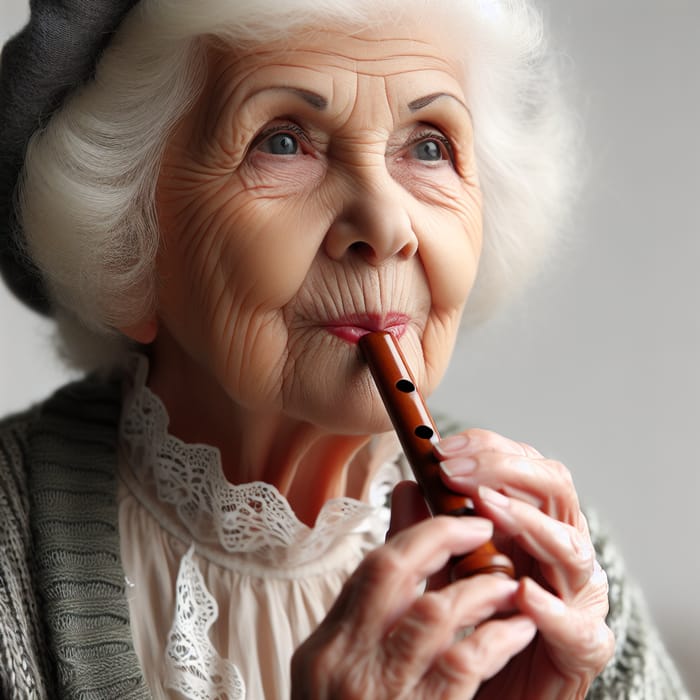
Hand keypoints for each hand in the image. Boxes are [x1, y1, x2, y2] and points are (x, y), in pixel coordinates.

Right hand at [291, 515, 536, 698]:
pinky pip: (465, 663)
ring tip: (509, 582)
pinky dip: (497, 636)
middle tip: (483, 527)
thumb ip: (375, 609)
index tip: (454, 522)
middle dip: (443, 539)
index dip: (417, 535)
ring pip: (437, 614)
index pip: (371, 569)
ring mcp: (383, 692)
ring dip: (480, 589)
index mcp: (325, 649)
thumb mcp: (344, 671)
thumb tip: (405, 526)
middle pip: (395, 573)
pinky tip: (517, 627)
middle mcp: (346, 664)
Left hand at [433, 429, 614, 698]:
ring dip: (527, 523)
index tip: (442, 450)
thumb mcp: (437, 570)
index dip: (487, 449)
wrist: (485, 692)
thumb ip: (424, 531)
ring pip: (571, 546)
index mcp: (530, 521)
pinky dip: (551, 607)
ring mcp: (577, 594)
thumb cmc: (466, 624)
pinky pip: (577, 623)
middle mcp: (559, 547)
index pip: (522, 465)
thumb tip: (407, 485)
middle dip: (505, 472)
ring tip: (488, 509)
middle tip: (457, 474)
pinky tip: (522, 594)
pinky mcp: (583, 645)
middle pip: (555, 488)